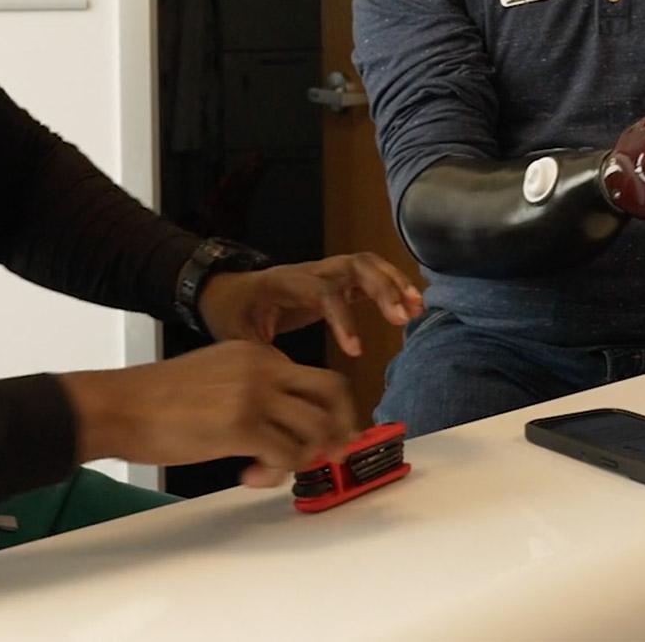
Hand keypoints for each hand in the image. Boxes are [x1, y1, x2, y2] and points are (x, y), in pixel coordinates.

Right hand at [60, 340, 358, 487]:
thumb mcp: (215, 375)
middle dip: (341, 426)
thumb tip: (279, 424)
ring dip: (302, 458)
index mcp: (258, 352)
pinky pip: (288, 456)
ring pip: (315, 429)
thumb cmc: (157, 398)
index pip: (313, 378)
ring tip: (269, 470)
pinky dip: (276, 474)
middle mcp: (265, 367)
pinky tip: (248, 475)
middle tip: (333, 454)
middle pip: (333, 391)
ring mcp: (256, 395)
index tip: (309, 440)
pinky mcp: (243, 426)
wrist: (120, 405)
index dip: (320, 413)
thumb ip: (250, 389)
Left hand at [199, 252, 422, 356]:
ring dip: (393, 282)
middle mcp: (311, 271)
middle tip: (402, 317)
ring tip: (416, 308)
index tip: (356, 351)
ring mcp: (325, 272)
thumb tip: (291, 380)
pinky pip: (369, 274)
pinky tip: (412, 305)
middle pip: (353, 266)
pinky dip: (393, 284)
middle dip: (381, 288)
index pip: (322, 292)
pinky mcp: (335, 280)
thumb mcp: (237, 335)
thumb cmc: (233, 314)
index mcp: (286, 284)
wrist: (228, 290)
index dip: (343, 319)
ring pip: (366, 264)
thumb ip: (262, 354)